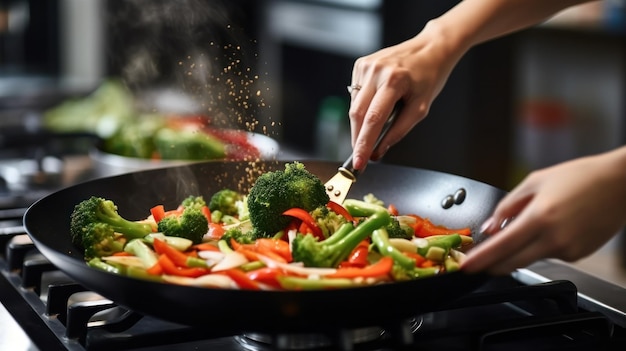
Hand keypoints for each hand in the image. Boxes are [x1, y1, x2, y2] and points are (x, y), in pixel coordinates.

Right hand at [347, 22, 463, 170]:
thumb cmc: (429, 77)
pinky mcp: (361, 65)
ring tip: (377, 124)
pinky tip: (376, 104)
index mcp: (394, 80)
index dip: (363, 143)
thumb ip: (399, 131)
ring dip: (360, 124)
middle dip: (358, 139)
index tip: (359, 162)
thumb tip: (378, 151)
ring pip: (353, 106)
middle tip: (361, 157)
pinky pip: (356, 95)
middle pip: (357, 114)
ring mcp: (366, 66)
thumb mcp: (421, 108)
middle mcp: (376, 71)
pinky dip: (362, 107)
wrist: (430, 49)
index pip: (373, 119)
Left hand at [461, 147, 625, 274]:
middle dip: (493, 264)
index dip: (481, 259)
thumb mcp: (534, 182)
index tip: (466, 266)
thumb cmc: (579, 177)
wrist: (619, 184)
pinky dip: (543, 244)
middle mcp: (554, 238)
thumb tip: (491, 227)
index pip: (502, 246)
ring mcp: (568, 250)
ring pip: (531, 257)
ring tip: (537, 221)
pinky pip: (550, 254)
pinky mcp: (578, 255)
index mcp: (540, 217)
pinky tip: (556, 226)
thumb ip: (507, 205)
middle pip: (513, 262)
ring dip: (521, 248)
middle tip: (479, 262)